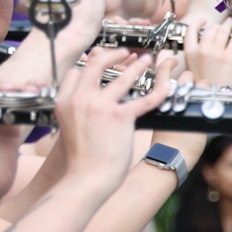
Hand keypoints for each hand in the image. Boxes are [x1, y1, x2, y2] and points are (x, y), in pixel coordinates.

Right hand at [54, 48, 175, 195]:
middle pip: (96, 64)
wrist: (85, 178)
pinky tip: (166, 86)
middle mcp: (80, 99)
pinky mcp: (120, 117)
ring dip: (137, 66)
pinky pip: (144, 99)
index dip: (88, 64)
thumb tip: (85, 104)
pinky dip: (158, 92)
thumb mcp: (67, 128)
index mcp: (64, 102)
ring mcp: (100, 106)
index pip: (75, 72)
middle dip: (112, 55)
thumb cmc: (79, 160)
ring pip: (123, 77)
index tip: (99, 62)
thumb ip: (75, 112)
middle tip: (123, 54)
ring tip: (146, 60)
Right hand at [183, 17, 231, 87]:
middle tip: (220, 25)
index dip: (198, 23)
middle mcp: (203, 49)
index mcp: (190, 52)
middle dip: (216, 25)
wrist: (209, 95)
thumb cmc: (200, 83)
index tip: (203, 21)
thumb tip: (203, 40)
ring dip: (228, 24)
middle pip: (210, 29)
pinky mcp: (229, 57)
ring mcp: (216, 52)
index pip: (191, 30)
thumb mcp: (190, 65)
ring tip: (230, 22)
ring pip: (222, 32)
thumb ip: (194, 52)